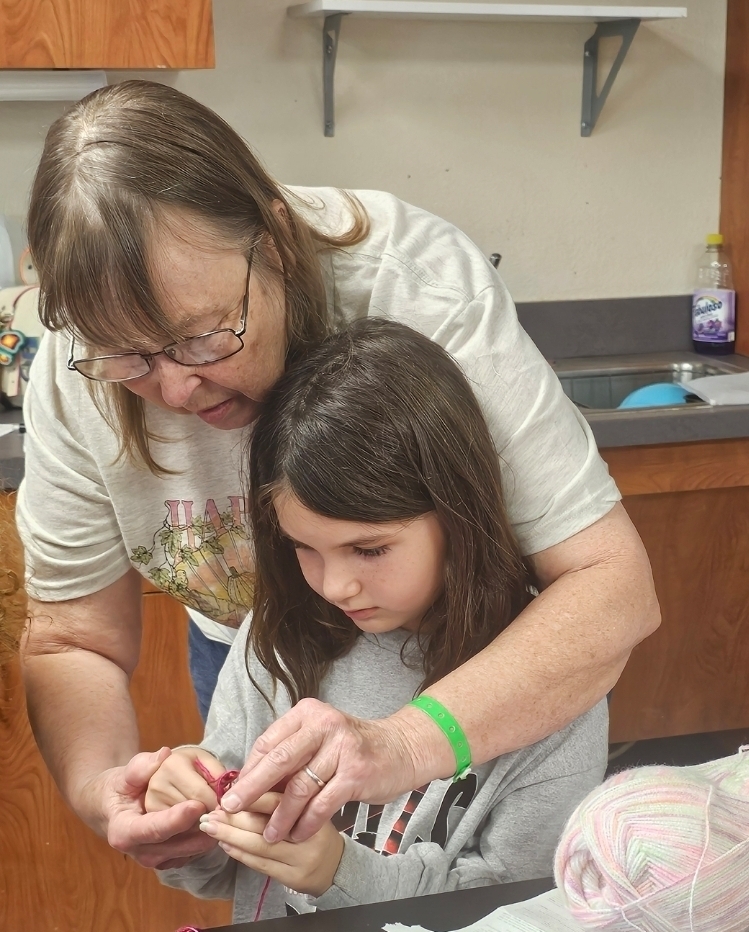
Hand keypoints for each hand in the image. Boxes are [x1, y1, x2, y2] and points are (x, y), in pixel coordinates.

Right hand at [89, 748, 219, 868]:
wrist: (116, 809)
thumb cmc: (121, 789)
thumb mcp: (125, 774)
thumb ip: (141, 766)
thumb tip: (163, 755)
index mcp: (124, 831)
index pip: (154, 829)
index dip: (177, 819)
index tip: (197, 805)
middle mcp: (140, 852)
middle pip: (178, 842)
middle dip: (201, 825)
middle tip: (223, 805)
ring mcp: (157, 860)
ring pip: (190, 850)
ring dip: (209, 831)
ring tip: (224, 809)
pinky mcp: (171, 861)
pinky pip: (194, 852)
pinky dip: (207, 836)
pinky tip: (218, 818)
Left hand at [200, 792, 344, 896]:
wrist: (336, 865)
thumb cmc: (314, 828)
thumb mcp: (307, 803)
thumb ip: (282, 793)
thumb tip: (245, 781)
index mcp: (312, 806)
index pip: (277, 799)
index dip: (251, 795)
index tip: (228, 793)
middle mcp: (307, 832)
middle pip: (265, 823)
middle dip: (234, 818)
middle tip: (212, 811)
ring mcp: (300, 857)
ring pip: (259, 845)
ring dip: (231, 836)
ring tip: (211, 827)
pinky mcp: (292, 877)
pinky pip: (261, 864)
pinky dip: (240, 853)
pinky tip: (226, 844)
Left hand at [220, 698, 451, 842]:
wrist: (400, 748)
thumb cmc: (352, 747)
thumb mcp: (320, 739)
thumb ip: (290, 754)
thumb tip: (248, 782)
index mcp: (308, 713)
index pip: (269, 741)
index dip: (249, 769)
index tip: (234, 791)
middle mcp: (323, 724)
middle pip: (278, 760)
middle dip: (252, 788)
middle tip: (232, 808)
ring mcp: (341, 748)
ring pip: (299, 787)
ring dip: (280, 815)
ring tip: (269, 835)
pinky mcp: (355, 773)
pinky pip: (322, 804)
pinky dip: (306, 823)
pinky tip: (297, 835)